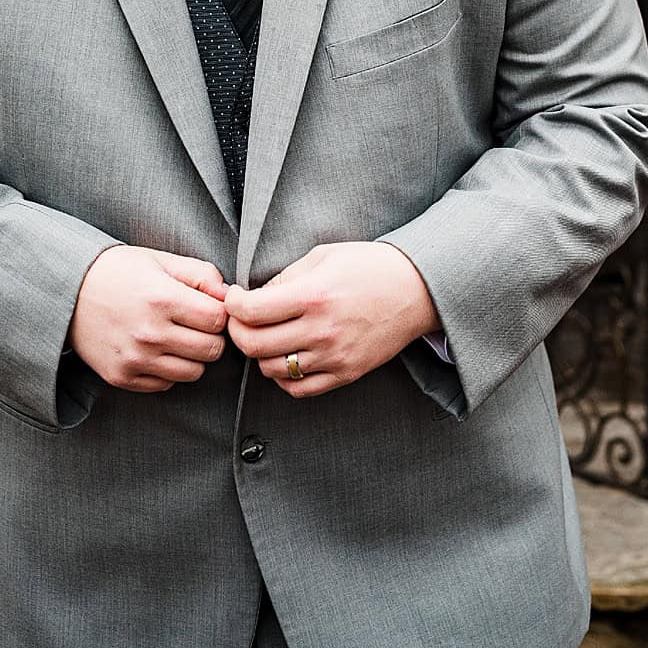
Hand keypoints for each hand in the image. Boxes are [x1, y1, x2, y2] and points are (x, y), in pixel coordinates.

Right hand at [69, 245, 229, 393]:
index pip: (219, 320)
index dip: (218, 312)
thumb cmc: (117, 272)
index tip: (204, 306)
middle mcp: (149, 333)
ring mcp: (135, 359)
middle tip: (191, 322)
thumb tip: (230, 297)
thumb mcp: (158, 260)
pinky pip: (166, 384)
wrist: (65, 291)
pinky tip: (153, 349)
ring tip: (173, 336)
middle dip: (209, 335)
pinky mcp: (122, 377)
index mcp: (161, 298)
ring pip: (194, 372)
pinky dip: (166, 369)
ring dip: (191, 356)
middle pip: (212, 350)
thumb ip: (200, 274)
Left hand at [224, 241, 437, 397]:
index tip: (235, 297)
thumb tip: (252, 298)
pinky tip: (286, 357)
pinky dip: (284, 377)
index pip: (249, 312)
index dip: (232, 305)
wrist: (416, 290)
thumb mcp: (321, 257)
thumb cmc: (367, 267)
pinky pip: (300, 389)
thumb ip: (284, 278)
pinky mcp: (347, 373)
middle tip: (241, 319)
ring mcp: (335, 357)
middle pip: (253, 345)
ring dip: (260, 355)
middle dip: (237, 330)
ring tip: (266, 336)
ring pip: (272, 370)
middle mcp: (321, 331)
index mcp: (312, 296)